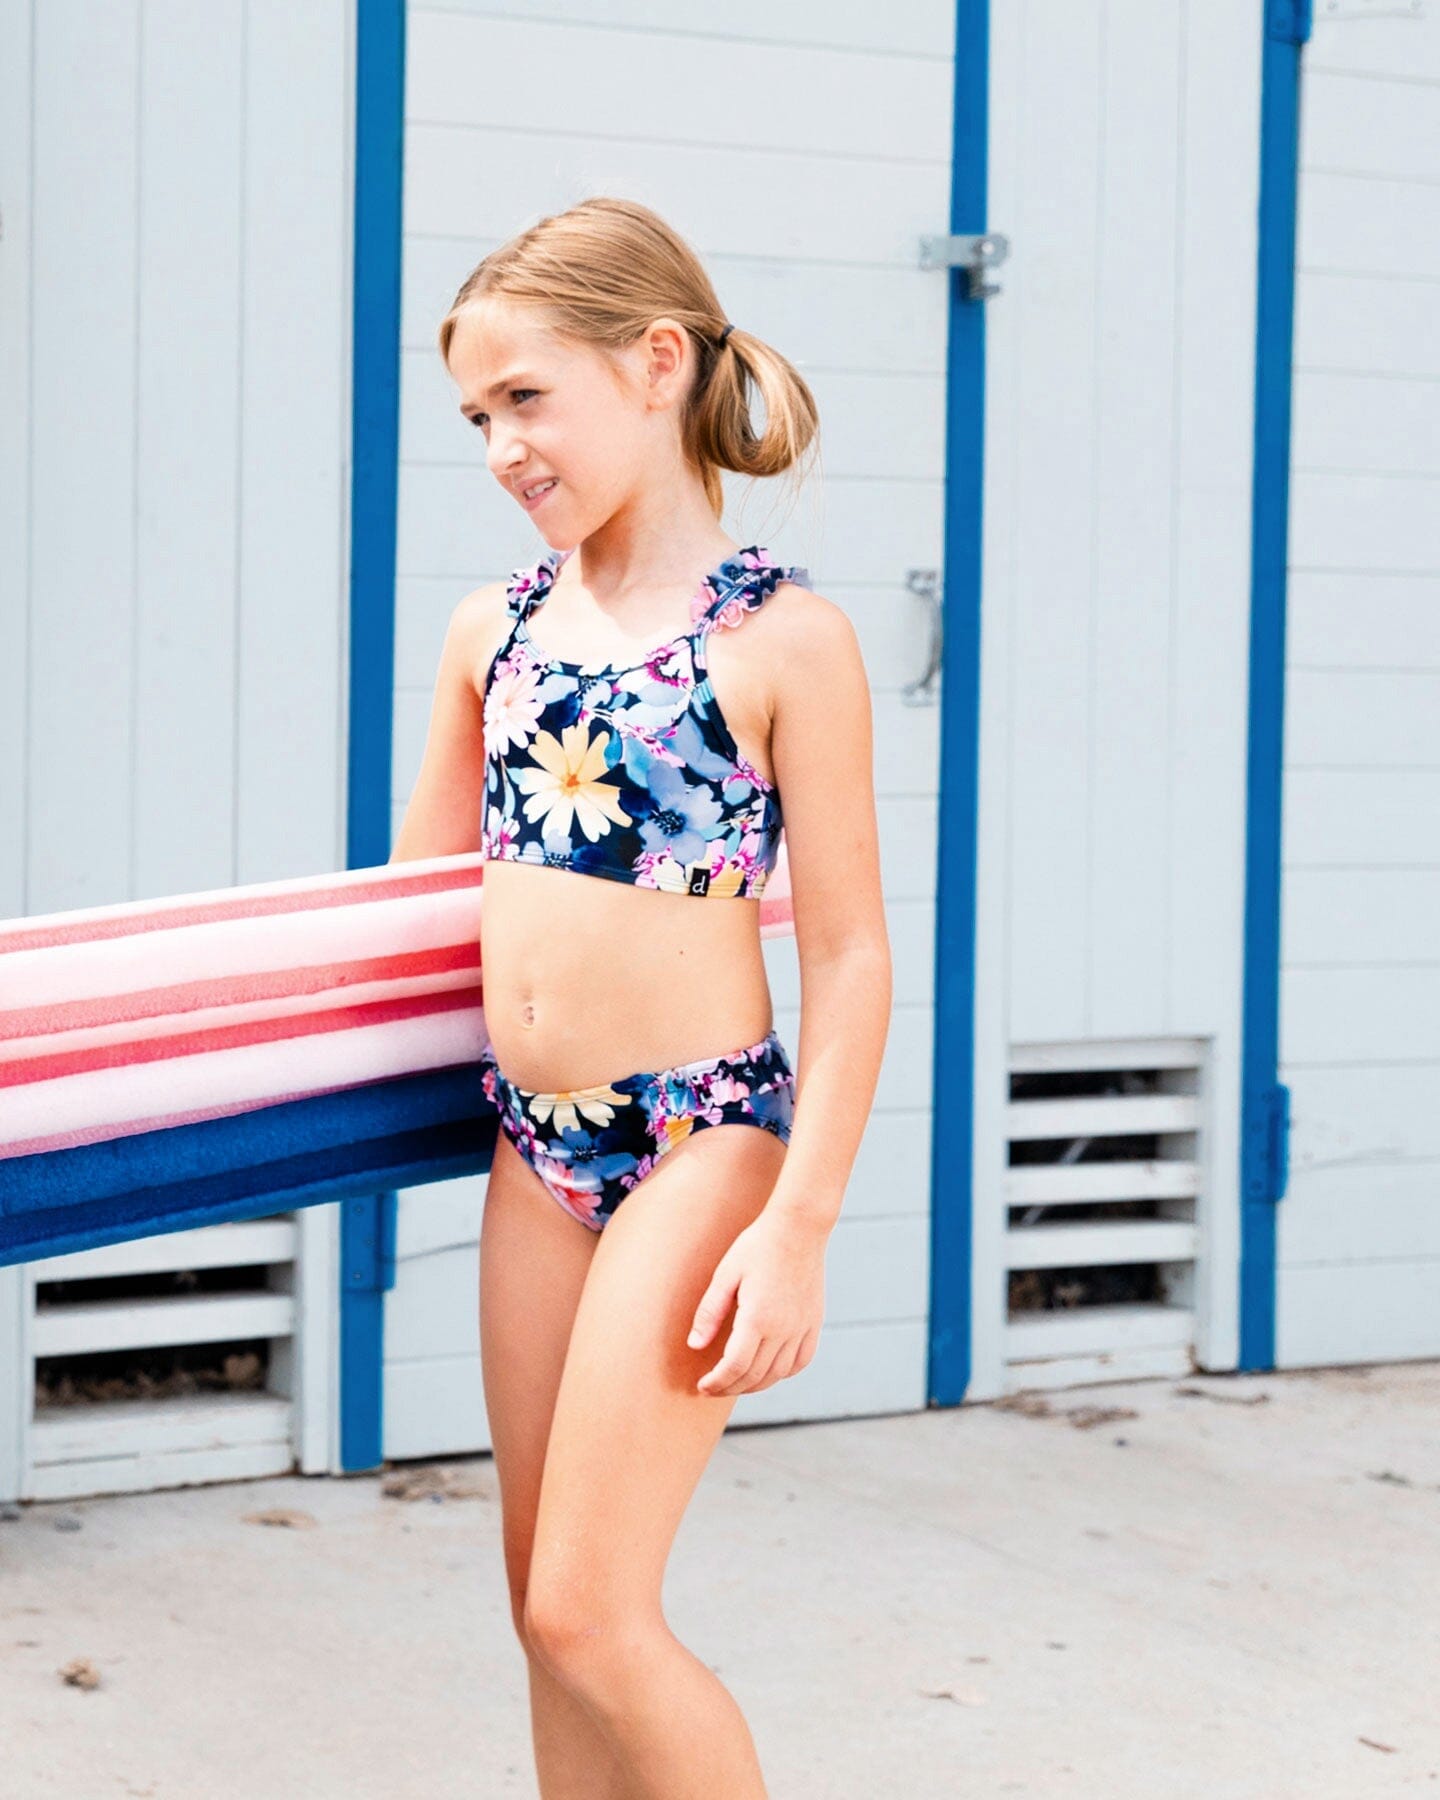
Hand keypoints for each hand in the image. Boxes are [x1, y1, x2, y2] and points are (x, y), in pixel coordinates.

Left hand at [687, 1213, 825, 1396]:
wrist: (799, 1228)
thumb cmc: (757, 1246)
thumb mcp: (725, 1275)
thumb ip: (710, 1313)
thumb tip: (695, 1345)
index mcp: (758, 1318)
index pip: (735, 1367)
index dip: (717, 1382)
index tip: (703, 1386)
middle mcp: (783, 1329)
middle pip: (755, 1376)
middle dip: (730, 1387)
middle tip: (713, 1387)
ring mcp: (802, 1328)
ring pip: (778, 1374)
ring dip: (755, 1385)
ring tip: (735, 1382)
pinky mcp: (814, 1323)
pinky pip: (801, 1362)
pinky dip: (782, 1373)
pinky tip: (768, 1370)